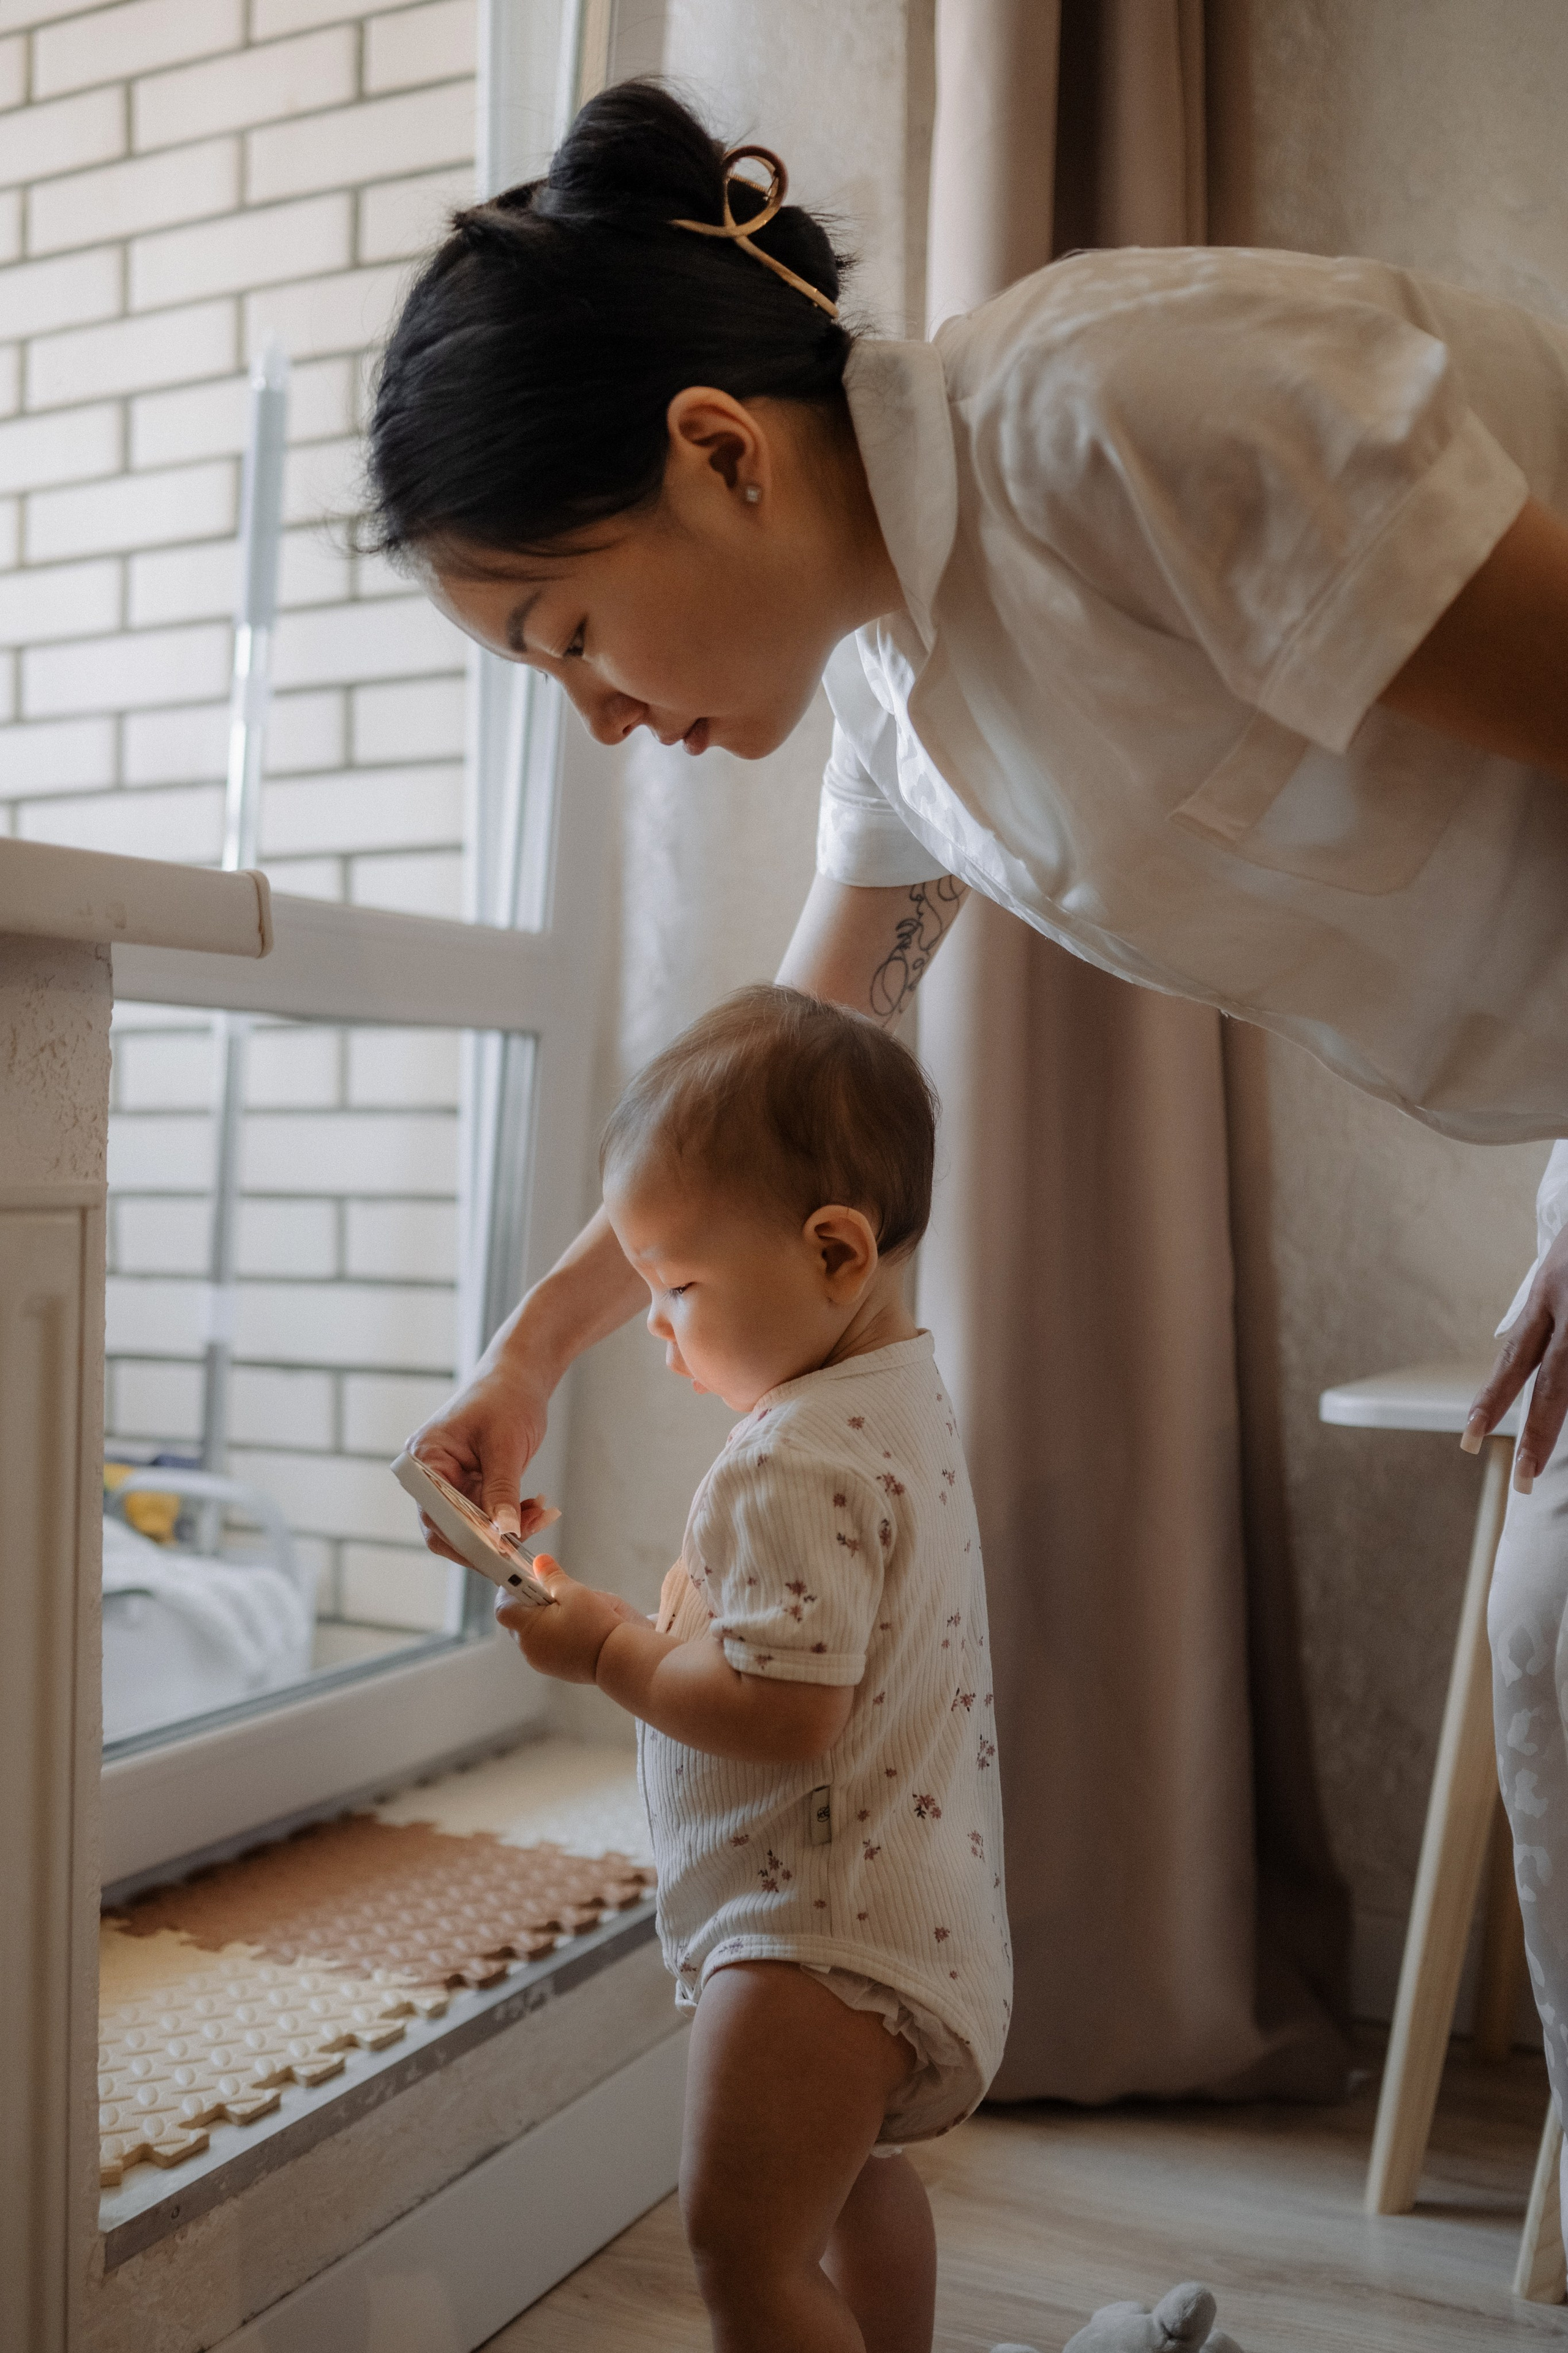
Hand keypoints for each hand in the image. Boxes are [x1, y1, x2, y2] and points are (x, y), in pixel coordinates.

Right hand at [407, 1354, 554, 1559]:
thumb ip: (501, 1491)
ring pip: (473, 1526)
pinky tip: (536, 1508)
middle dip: (489, 1539)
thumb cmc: (506, 1397)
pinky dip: (512, 1517)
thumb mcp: (505, 1446)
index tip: (496, 1551)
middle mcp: (431, 1474)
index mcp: (425, 1459)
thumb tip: (502, 1532)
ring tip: (540, 1515)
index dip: (465, 1539)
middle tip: (521, 1547)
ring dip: (508, 1528)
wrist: (520, 1378)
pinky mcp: (471, 1486)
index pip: (435, 1515)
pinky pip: (487, 1515)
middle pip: (450, 1528)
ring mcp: (451, 1482)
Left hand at [496, 1555, 641, 1683]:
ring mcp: (541, 1661)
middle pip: (517, 1620)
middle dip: (529, 1603)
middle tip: (550, 1591)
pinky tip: (572, 1625)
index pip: (503, 1607)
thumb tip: (539, 1562)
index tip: (524, 1579)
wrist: (620, 1659)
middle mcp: (530, 1648)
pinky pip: (544, 1645)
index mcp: (528, 1628)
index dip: (509, 1591)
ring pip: (531, 1633)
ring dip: (541, 1618)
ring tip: (565, 1609)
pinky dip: (551, 1632)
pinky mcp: (554, 1668)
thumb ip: (552, 1576)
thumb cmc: (597, 1626)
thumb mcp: (575, 1592)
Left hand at [1464, 1222, 1567, 1490]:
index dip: (1492, 1398)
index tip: (1470, 1440)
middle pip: (1556, 1379)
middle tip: (1524, 1480)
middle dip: (1540, 1432)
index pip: (1515, 1355)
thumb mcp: (1557, 1268)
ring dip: (1561, 1413)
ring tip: (1542, 1463)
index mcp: (1548, 1291)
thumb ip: (1542, 1312)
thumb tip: (1520, 1354)